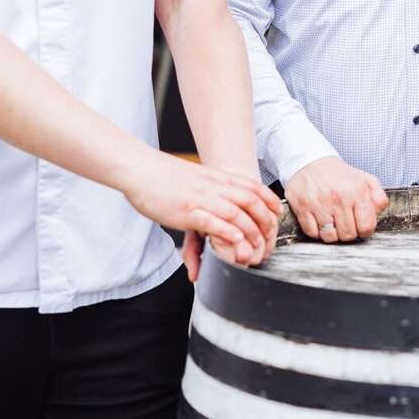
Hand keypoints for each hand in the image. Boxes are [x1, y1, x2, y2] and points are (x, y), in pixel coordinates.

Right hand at [121, 151, 280, 280]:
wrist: (141, 168)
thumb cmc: (164, 175)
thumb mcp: (195, 178)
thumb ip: (209, 187)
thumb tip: (218, 200)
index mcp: (217, 178)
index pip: (253, 187)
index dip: (269, 201)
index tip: (277, 214)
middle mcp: (214, 187)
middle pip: (251, 201)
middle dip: (265, 222)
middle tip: (270, 239)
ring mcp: (202, 199)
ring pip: (237, 214)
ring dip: (250, 233)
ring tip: (256, 250)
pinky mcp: (188, 211)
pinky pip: (214, 222)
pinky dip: (228, 233)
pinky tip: (236, 243)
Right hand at [284, 156, 388, 242]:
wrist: (310, 161)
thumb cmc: (338, 174)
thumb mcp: (365, 179)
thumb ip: (378, 197)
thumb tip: (378, 213)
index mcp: (357, 190)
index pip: (366, 227)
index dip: (364, 231)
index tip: (359, 226)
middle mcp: (338, 197)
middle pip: (348, 235)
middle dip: (347, 232)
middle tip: (344, 222)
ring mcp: (319, 203)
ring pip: (330, 237)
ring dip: (331, 233)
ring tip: (331, 220)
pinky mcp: (302, 208)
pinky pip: (312, 233)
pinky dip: (316, 230)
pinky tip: (318, 219)